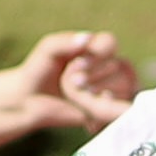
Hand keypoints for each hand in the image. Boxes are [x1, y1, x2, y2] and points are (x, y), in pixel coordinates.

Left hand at [8, 29, 136, 131]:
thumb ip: (64, 41)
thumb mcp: (47, 50)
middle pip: (122, 67)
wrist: (30, 101)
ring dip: (102, 92)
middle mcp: (109, 66)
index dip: (99, 55)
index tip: (78, 65)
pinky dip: (107, 110)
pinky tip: (89, 116)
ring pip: (126, 87)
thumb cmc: (39, 69)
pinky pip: (123, 109)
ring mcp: (112, 88)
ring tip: (81, 96)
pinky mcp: (110, 109)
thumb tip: (87, 38)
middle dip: (96, 76)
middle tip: (74, 83)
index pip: (110, 44)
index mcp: (96, 47)